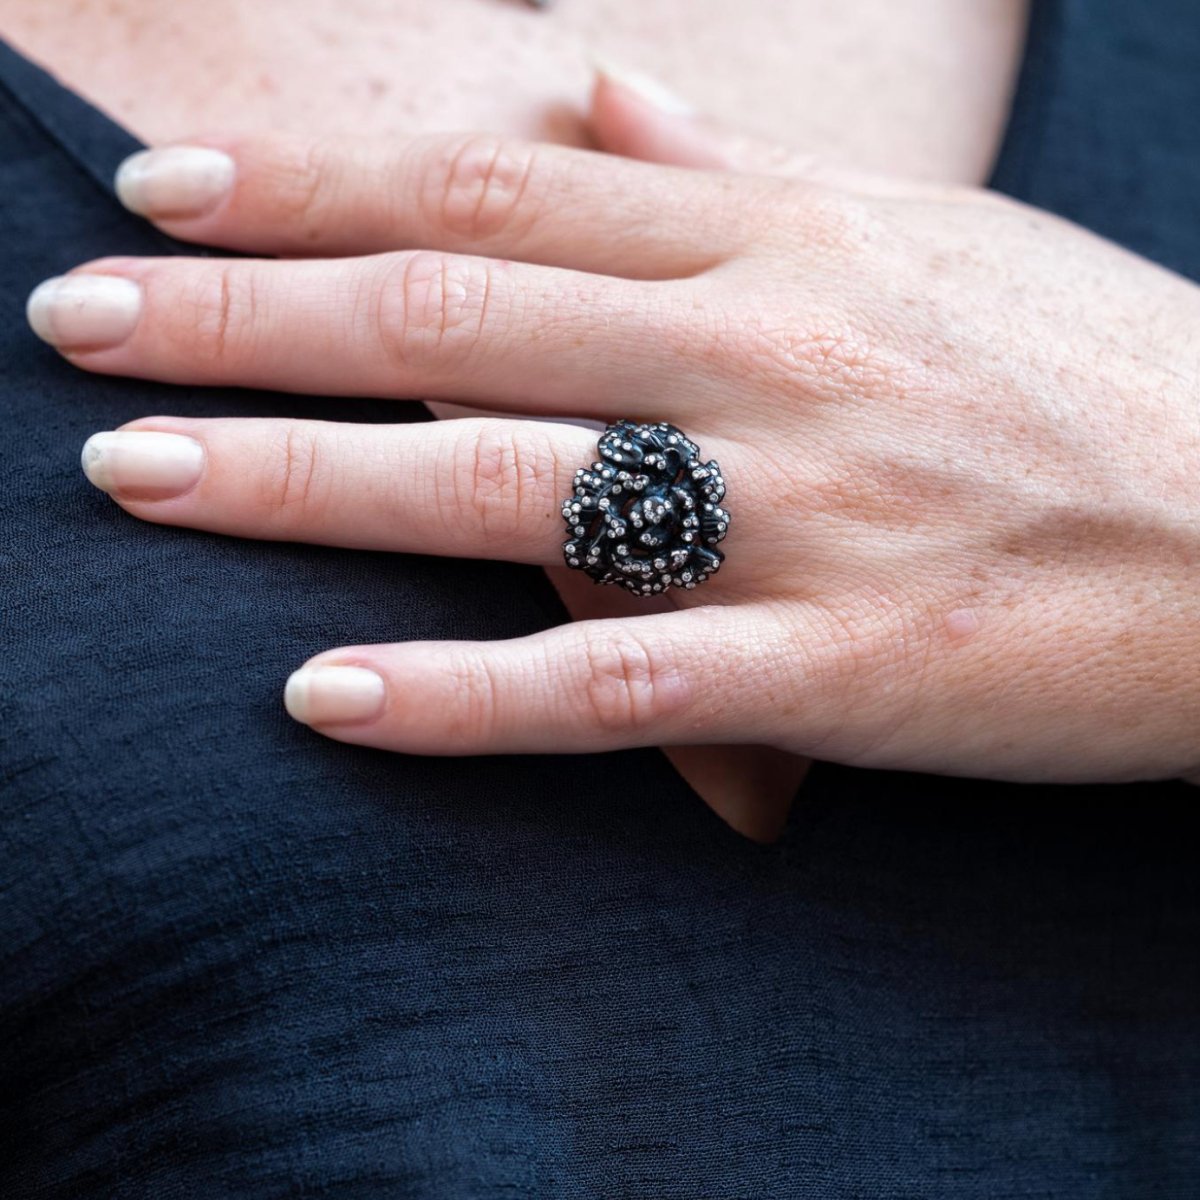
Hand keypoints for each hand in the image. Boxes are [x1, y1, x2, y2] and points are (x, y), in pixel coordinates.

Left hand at [29, 70, 1199, 807]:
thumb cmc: (1088, 378)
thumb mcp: (915, 239)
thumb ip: (727, 175)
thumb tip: (587, 103)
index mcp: (781, 244)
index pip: (495, 195)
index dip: (312, 189)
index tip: (160, 195)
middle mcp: (768, 357)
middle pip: (457, 317)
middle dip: (245, 318)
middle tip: (74, 326)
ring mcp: (799, 519)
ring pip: (506, 485)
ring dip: (302, 482)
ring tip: (132, 478)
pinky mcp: (838, 672)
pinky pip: (615, 681)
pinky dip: (463, 694)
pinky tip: (326, 700)